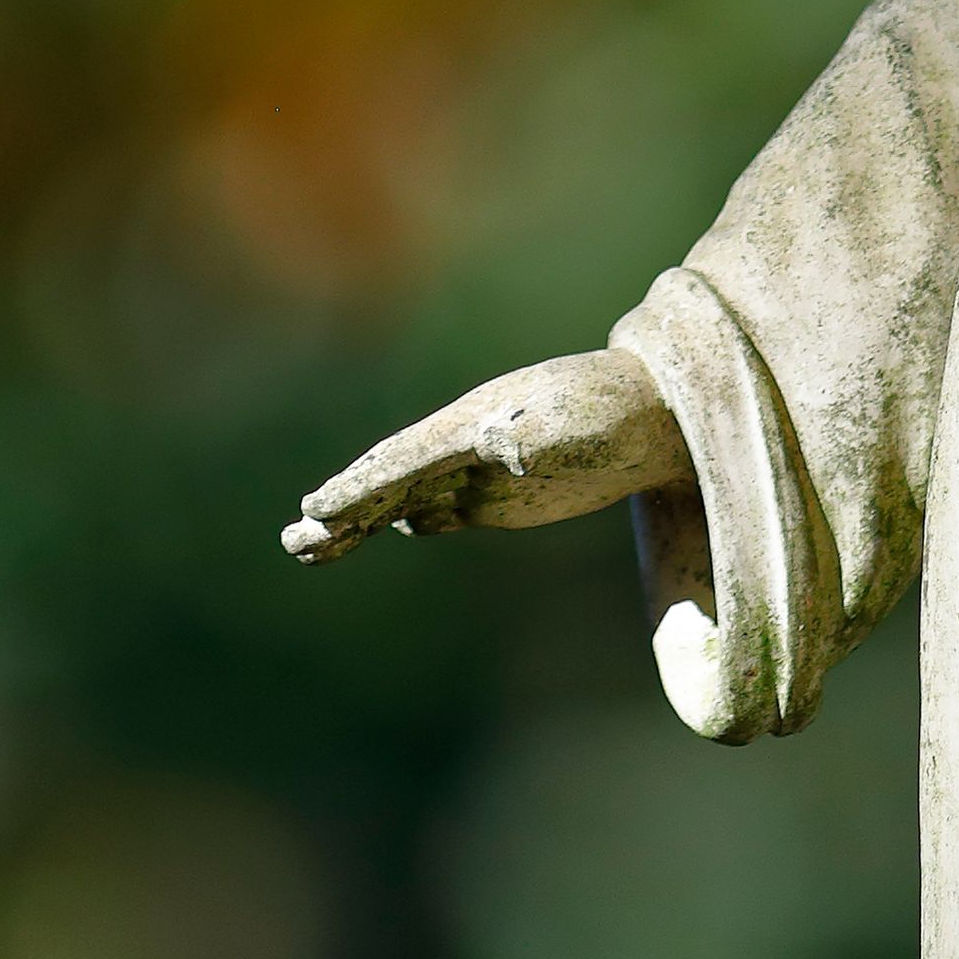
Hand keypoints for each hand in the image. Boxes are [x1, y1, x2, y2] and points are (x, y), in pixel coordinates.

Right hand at [284, 349, 688, 561]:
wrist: (662, 416)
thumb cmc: (621, 414)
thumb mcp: (584, 424)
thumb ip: (543, 433)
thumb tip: (501, 444)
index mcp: (477, 422)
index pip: (408, 460)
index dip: (363, 486)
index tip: (319, 507)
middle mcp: (467, 443)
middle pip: (392, 479)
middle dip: (344, 507)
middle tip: (295, 537)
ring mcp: (479, 467)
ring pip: (405, 495)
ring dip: (359, 517)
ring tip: (310, 544)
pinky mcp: (501, 492)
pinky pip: (441, 505)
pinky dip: (406, 516)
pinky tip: (385, 528)